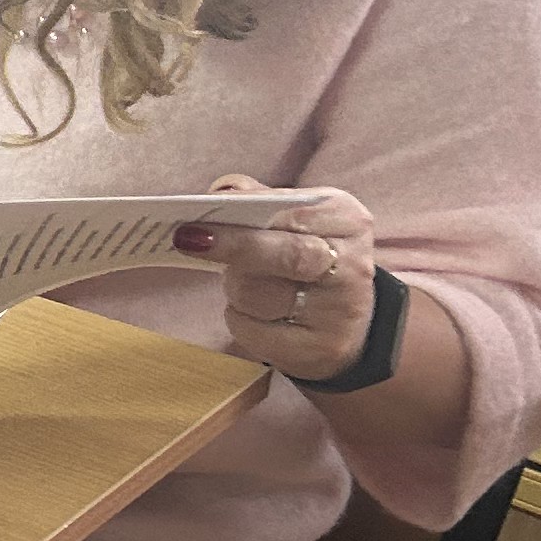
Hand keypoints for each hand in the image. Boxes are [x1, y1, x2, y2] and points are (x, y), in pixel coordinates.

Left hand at [180, 176, 382, 379]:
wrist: (345, 326)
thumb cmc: (307, 261)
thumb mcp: (296, 222)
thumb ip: (259, 201)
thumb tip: (222, 192)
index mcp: (348, 222)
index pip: (297, 212)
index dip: (248, 209)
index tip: (206, 206)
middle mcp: (352, 266)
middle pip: (288, 255)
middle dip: (235, 246)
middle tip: (187, 239)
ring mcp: (338, 313)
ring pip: (261, 295)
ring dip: (235, 286)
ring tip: (235, 278)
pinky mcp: (319, 349)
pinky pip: (254, 331)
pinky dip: (239, 319)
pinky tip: (249, 312)